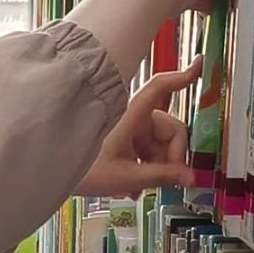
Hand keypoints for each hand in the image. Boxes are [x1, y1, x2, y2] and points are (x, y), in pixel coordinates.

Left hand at [78, 63, 199, 197]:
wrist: (54, 174)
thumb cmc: (84, 170)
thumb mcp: (126, 176)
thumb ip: (161, 176)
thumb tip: (191, 178)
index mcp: (132, 115)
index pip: (160, 87)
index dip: (181, 76)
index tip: (199, 63)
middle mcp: (133, 117)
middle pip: (171, 130)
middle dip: (171, 156)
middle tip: (165, 180)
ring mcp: (129, 128)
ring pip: (160, 144)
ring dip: (156, 166)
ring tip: (138, 188)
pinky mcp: (124, 139)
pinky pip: (146, 150)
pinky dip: (145, 166)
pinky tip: (132, 186)